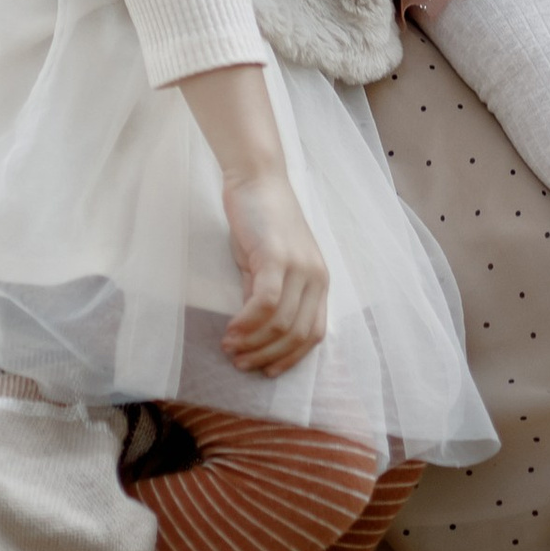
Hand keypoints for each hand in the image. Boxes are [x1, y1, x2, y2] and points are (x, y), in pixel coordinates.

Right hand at [218, 163, 330, 374]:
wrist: (257, 180)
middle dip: (268, 356)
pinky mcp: (277, 257)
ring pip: (281, 323)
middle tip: (240, 363)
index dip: (290, 358)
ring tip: (230, 349)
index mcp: (319, 282)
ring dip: (253, 343)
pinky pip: (265, 303)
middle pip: (298, 334)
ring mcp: (299, 267)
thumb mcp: (269, 265)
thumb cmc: (261, 221)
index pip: (314, 334)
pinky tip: (231, 330)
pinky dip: (247, 323)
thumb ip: (267, 295)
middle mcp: (316, 277)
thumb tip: (256, 329)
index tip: (266, 371)